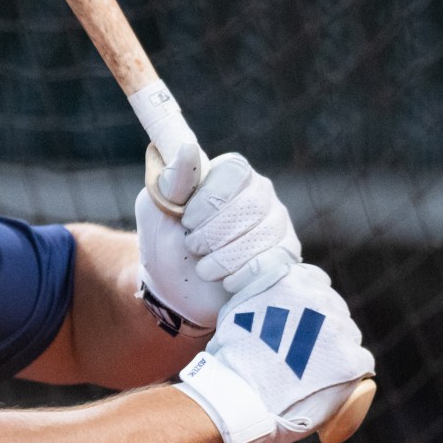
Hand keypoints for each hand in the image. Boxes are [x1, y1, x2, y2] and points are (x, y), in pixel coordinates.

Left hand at [135, 149, 301, 335]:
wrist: (176, 292)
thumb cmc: (165, 243)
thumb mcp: (158, 211)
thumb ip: (173, 182)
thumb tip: (188, 149)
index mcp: (228, 174)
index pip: (234, 171)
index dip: (210, 199)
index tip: (186, 219)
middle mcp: (259, 193)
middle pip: (252, 205)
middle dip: (213, 233)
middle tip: (193, 246)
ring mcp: (276, 223)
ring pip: (264, 235)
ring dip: (225, 258)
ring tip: (205, 267)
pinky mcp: (284, 255)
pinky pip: (274, 262)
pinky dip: (243, 275)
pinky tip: (226, 280)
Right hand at [174, 262, 374, 442]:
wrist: (238, 397)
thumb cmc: (233, 356)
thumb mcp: (240, 307)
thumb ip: (262, 288)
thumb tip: (273, 282)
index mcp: (294, 282)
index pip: (317, 282)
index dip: (309, 304)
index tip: (300, 321)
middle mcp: (320, 299)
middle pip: (335, 310)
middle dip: (323, 328)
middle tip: (302, 352)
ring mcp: (338, 330)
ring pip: (348, 337)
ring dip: (336, 350)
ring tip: (310, 371)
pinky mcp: (351, 360)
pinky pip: (361, 362)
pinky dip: (349, 372)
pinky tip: (329, 382)